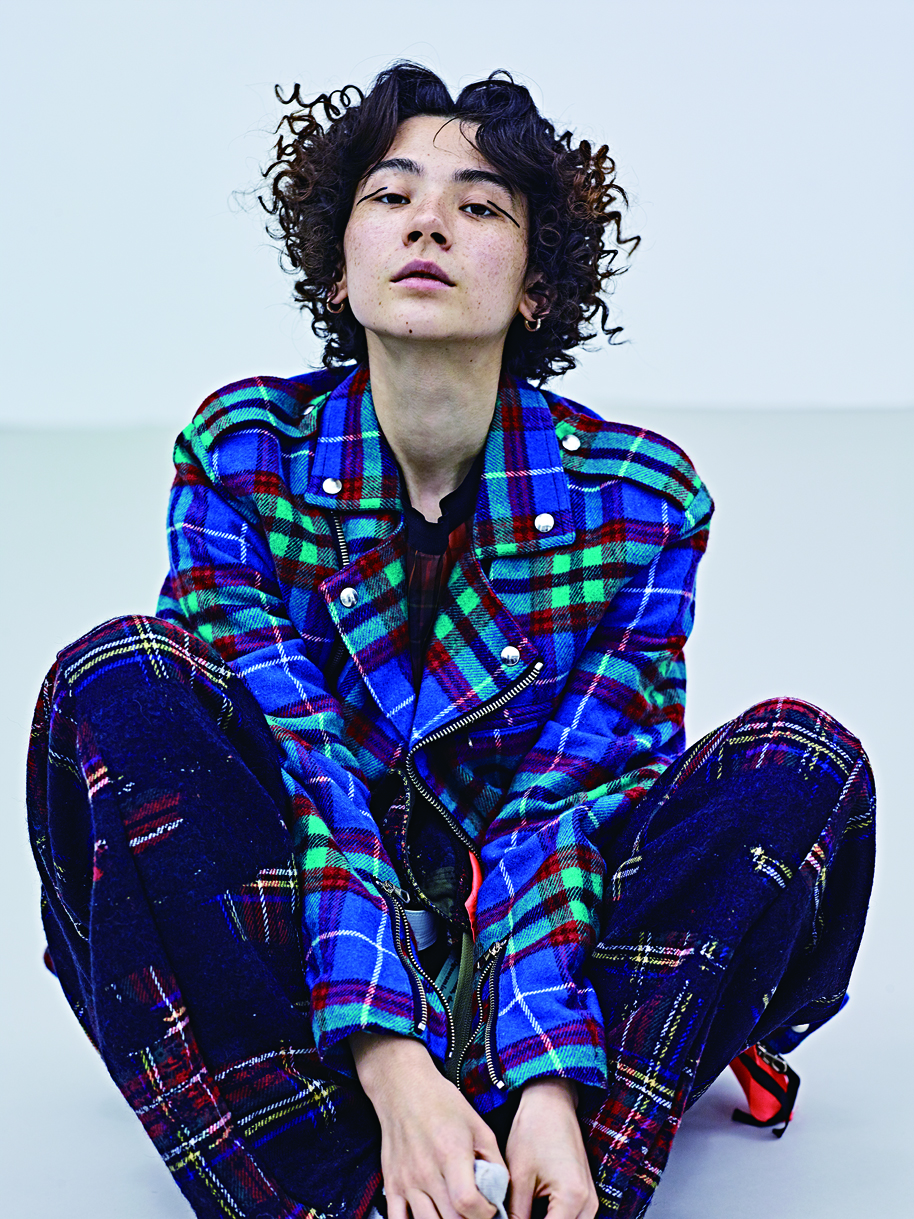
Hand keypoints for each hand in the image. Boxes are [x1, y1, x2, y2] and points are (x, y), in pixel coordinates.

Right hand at [351, 1032, 505, 1218]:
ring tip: (457, 1214)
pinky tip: (431, 1217)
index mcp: (451, 1153)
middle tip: (476, 1212)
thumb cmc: (443, 1104)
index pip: (468, 1203)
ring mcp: (407, 1180)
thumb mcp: (478, 1126)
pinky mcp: (391, 1184)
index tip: (490, 1208)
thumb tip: (502, 1193)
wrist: (404, 1088)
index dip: (485, 1214)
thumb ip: (494, 1161)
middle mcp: (426, 1171)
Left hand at [505, 1079, 597, 1218]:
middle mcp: (588, 1204)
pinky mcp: (585, 1197)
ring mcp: (590, 1201)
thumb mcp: (518, 1177)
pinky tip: (530, 1213)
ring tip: (517, 1214)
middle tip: (509, 1218)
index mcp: (572, 1198)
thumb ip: (515, 1215)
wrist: (551, 1102)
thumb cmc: (533, 1131)